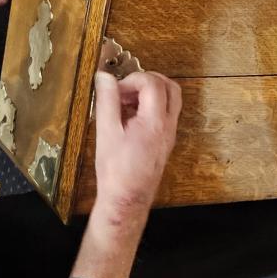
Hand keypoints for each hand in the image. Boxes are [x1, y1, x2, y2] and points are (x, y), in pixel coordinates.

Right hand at [90, 69, 180, 216]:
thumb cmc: (116, 171)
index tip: (116, 90)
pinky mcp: (166, 141)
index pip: (152, 83)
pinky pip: (166, 114)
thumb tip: (105, 78)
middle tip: (126, 88)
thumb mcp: (106, 132)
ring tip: (126, 102)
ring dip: (151, 93)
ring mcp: (170, 134)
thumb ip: (107, 101)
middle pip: (170, 87)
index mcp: (155, 122)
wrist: (127, 199)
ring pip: (171, 100)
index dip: (132, 80)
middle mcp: (168, 126)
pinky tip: (130, 116)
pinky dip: (151, 106)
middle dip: (147, 80)